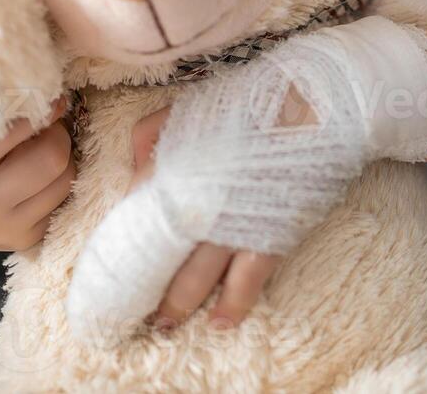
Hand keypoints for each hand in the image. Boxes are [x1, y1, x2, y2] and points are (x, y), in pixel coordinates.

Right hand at [0, 93, 74, 250]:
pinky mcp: (20, 241)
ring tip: (36, 141)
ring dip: (59, 153)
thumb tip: (13, 50)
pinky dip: (55, 180)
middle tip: (41, 117)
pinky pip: (63, 201)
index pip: (21, 125)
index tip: (41, 90)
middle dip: (53, 129)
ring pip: (66, 177)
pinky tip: (34, 169)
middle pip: (54, 153)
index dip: (38, 102)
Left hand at [128, 107, 281, 330]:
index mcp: (176, 164)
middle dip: (142, 286)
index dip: (121, 244)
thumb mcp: (190, 107)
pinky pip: (248, 280)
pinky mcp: (271, 233)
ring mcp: (235, 221)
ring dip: (178, 304)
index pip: (134, 213)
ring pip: (199, 275)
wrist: (316, 101)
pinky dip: (233, 305)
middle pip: (162, 255)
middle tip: (126, 311)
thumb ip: (151, 137)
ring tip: (162, 325)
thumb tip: (132, 180)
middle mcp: (200, 199)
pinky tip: (218, 323)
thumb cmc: (251, 103)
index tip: (109, 268)